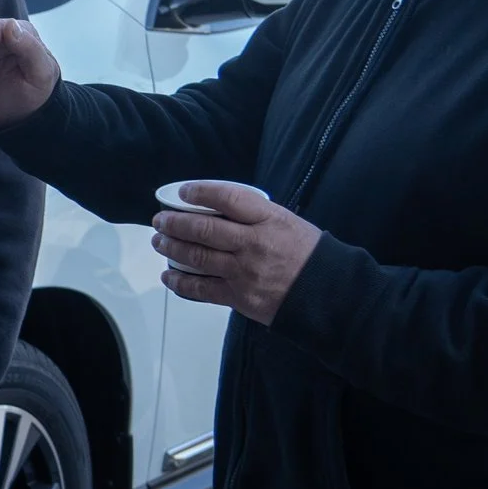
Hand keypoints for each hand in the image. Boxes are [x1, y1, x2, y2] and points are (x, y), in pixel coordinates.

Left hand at [152, 182, 321, 324]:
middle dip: (175, 223)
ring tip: (159, 242)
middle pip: (204, 229)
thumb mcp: (287, 222)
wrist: (328, 294)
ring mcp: (244, 272)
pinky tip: (168, 275)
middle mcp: (253, 244)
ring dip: (172, 248)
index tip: (183, 191)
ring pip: (197, 257)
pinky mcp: (239, 297)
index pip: (228, 198)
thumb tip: (219, 208)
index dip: (201, 192)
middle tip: (160, 220)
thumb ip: (255, 216)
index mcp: (269, 220)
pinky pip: (202, 289)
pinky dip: (180, 282)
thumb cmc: (308, 255)